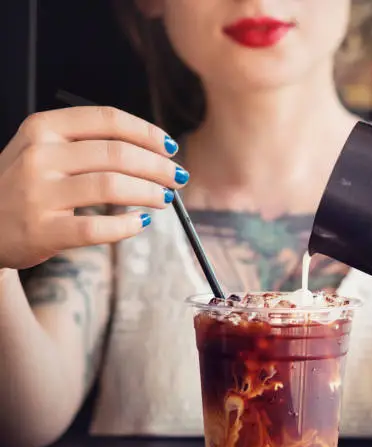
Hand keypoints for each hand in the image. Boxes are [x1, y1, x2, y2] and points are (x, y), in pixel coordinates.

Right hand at [0, 106, 188, 269]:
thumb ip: (85, 145)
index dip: (147, 133)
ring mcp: (39, 193)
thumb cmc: (23, 186)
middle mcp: (39, 155)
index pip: (107, 120)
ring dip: (149, 193)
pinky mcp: (43, 230)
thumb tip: (151, 152)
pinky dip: (127, 226)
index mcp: (43, 128)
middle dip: (158, 166)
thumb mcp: (42, 151)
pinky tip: (139, 222)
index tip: (171, 147)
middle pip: (117, 154)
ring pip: (112, 186)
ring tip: (165, 199)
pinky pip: (97, 228)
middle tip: (178, 178)